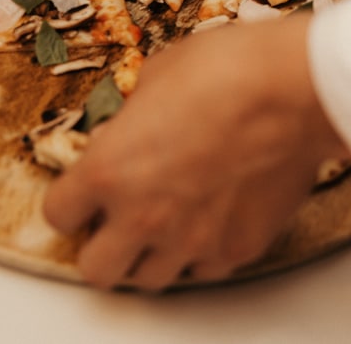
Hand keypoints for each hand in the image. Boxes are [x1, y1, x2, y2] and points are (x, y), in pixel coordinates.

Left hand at [43, 17, 346, 289]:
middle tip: (116, 218)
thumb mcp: (155, 74)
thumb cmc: (227, 70)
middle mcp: (143, 216)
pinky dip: (199, 252)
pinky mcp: (236, 248)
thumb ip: (130, 115)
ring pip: (149, 280)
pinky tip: (208, 219)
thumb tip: (129, 123)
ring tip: (164, 221)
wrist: (290, 89)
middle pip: (96, 269)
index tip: (82, 192)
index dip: (70, 199)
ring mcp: (191, 239)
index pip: (59, 213)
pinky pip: (204, 269)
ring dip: (148, 253)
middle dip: (101, 244)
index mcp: (110, 169)